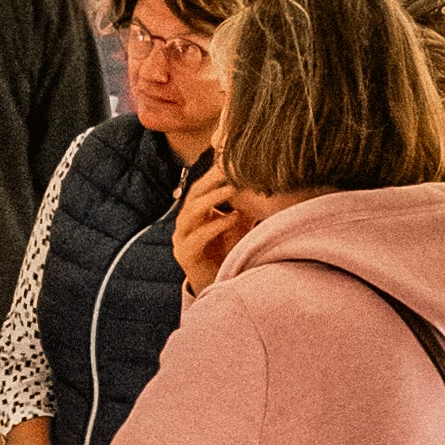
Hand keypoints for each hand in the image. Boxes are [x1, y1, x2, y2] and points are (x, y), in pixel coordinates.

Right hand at [173, 164, 241, 291]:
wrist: (218, 285)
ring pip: (191, 212)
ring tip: (232, 188)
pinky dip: (216, 225)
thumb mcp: (238, 225)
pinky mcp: (185, 254)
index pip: (201, 187)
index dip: (214, 173)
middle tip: (229, 167)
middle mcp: (185, 223)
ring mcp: (181, 239)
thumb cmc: (228, 253)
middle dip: (211, 180)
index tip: (231, 159)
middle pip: (193, 194)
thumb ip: (246, 206)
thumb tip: (263, 182)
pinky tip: (233, 218)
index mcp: (195, 213)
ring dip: (213, 199)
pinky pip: (197, 236)